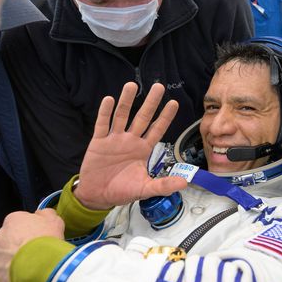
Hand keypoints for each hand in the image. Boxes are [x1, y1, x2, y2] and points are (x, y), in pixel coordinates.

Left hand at [0, 209, 64, 281]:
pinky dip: (9, 276)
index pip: (18, 224)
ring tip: (28, 268)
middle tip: (32, 255)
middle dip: (17, 246)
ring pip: (3, 257)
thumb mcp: (54, 221)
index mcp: (12, 220)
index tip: (37, 240)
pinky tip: (21, 278)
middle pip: (8, 240)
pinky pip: (1, 274)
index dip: (29, 232)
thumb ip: (46, 214)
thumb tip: (40, 214)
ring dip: (12, 261)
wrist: (39, 266)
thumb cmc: (46, 241)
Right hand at [74, 82, 187, 209]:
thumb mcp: (145, 189)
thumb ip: (164, 185)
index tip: (173, 103)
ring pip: (121, 116)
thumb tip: (184, 183)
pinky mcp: (98, 142)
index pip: (157, 130)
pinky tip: (109, 100)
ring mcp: (114, 139)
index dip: (165, 117)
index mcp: (142, 150)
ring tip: (132, 85)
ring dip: (126, 101)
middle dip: (150, 103)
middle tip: (158, 87)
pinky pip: (102, 124)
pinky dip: (105, 112)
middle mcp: (130, 141)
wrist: (97, 196)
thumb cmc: (122, 191)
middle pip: (142, 117)